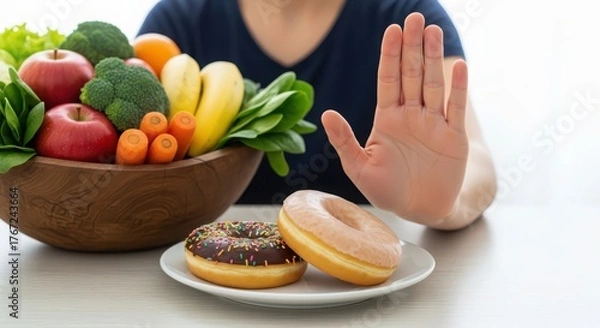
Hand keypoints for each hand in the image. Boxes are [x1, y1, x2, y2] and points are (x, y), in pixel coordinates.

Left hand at [322, 13, 468, 222]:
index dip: (390, 55)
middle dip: (412, 47)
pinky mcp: (454, 137)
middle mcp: (411, 115)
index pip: (388, 79)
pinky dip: (457, 88)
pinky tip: (458, 66)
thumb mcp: (359, 167)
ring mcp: (433, 123)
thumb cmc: (386, 190)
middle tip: (414, 18)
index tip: (392, 30)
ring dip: (434, 58)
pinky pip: (455, 108)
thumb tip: (327, 113)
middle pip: (412, 74)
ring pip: (434, 84)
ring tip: (432, 31)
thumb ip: (344, 140)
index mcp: (387, 118)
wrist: (419, 210)